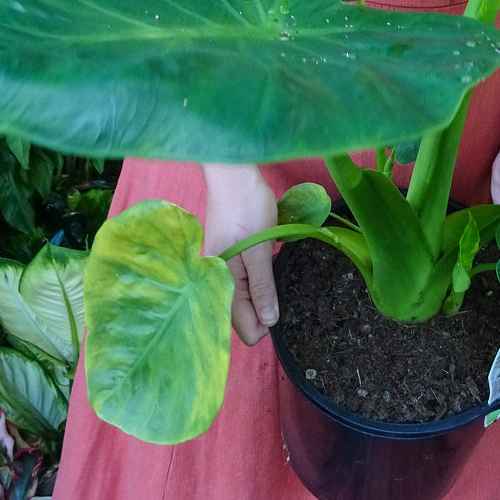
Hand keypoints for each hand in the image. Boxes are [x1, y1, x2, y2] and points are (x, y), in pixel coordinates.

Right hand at [202, 164, 279, 345]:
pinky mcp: (233, 256)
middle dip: (262, 310)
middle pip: (242, 314)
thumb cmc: (246, 208)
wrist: (234, 174)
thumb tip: (269, 322)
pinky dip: (260, 280)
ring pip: (245, 297)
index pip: (240, 325)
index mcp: (221, 282)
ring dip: (262, 293)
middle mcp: (219, 279)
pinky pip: (246, 280)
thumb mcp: (259, 250)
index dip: (263, 323)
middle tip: (280, 287)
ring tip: (277, 274)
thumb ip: (262, 287)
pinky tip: (270, 267)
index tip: (280, 307)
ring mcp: (225, 267)